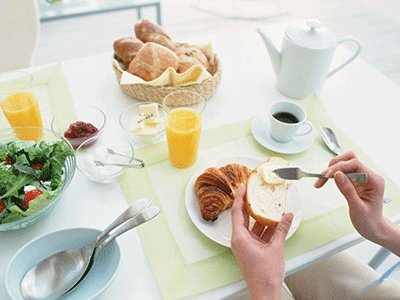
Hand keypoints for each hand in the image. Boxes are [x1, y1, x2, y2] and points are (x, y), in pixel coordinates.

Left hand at [231, 183, 292, 299]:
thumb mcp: (276, 248)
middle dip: (250, 204)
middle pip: (244, 217)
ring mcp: (246, 245)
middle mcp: (240, 240)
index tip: (242, 187)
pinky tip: (276, 222)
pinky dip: (265, 228)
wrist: (266, 293)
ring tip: (270, 205)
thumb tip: (287, 216)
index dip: (239, 198)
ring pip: (253, 226)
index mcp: (240, 238)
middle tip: (255, 191)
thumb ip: (281, 230)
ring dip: (261, 217)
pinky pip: (257, 234)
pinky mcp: (252, 249)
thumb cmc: (265, 276)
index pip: (237, 212)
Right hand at [314, 151, 387, 243]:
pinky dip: (331, 175)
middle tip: (322, 177)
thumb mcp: (357, 208)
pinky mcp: (354, 180)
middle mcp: (369, 176)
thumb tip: (337, 175)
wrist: (373, 228)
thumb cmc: (369, 221)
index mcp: (374, 181)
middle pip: (349, 160)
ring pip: (343, 164)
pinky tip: (324, 181)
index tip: (327, 175)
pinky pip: (341, 172)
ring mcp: (361, 178)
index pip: (355, 164)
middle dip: (334, 166)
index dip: (339, 167)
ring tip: (321, 180)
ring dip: (331, 169)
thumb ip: (347, 190)